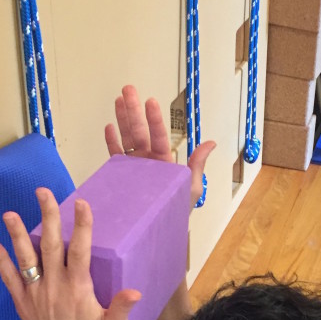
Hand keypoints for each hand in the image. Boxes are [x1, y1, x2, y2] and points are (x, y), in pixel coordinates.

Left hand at [0, 188, 140, 319]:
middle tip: (43, 192)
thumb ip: (121, 308)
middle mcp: (54, 286)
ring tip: (10, 213)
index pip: (80, 250)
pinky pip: (9, 277)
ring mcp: (36, 293)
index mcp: (77, 289)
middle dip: (48, 216)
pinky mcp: (23, 302)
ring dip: (18, 234)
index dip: (82, 226)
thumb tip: (135, 291)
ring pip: (26, 257)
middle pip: (51, 244)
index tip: (81, 203)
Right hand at [105, 85, 214, 209]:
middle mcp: (147, 160)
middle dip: (133, 110)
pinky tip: (109, 127)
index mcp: (163, 160)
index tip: (150, 101)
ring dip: (121, 119)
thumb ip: (197, 164)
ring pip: (126, 138)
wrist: (157, 230)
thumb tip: (211, 142)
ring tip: (118, 99)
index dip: (154, 119)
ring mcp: (133, 167)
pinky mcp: (121, 176)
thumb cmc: (177, 210)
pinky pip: (115, 156)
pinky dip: (111, 142)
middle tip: (128, 89)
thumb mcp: (191, 187)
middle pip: (139, 131)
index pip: (158, 135)